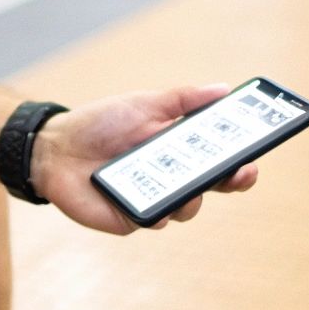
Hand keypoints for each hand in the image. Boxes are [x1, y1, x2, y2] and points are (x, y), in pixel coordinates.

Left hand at [31, 83, 259, 234]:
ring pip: (188, 207)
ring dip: (192, 195)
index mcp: (179, 149)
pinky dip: (158, 212)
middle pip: (213, 186)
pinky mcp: (130, 216)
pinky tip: (157, 205)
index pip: (221, 160)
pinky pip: (153, 220)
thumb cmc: (100, 124)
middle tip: (238, 173)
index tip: (253, 158)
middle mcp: (171, 177)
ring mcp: (153, 198)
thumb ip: (183, 99)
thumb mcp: (143, 103)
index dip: (241, 162)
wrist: (54, 147)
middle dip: (232, 181)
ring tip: (184, 181)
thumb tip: (224, 89)